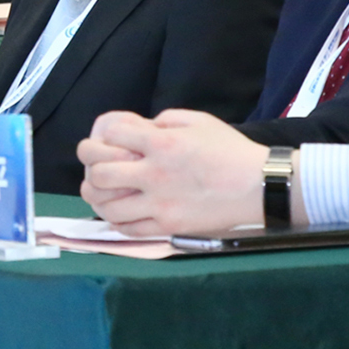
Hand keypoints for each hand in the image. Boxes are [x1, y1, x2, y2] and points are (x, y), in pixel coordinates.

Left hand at [77, 109, 270, 236]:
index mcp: (161, 142)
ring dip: (97, 197)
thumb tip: (143, 127)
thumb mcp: (198, 120)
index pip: (113, 135)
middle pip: (100, 173)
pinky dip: (117, 220)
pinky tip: (119, 212)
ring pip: (108, 206)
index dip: (105, 134)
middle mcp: (154, 174)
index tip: (106, 139)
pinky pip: (129, 228)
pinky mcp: (168, 226)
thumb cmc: (230, 150)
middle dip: (89, 165)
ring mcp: (160, 203)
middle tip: (92, 165)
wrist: (258, 186)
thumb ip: (165, 119)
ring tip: (98, 191)